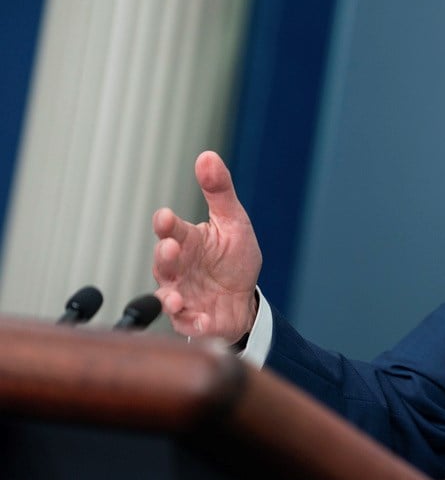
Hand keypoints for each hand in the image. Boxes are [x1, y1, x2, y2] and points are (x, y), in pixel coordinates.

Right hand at [152, 151, 261, 341]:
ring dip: (169, 295)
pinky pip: (187, 323)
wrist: (245, 299)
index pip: (171, 230)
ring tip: (174, 297)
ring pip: (167, 295)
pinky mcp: (191, 320)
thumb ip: (219, 191)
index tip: (165, 217)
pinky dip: (192, 323)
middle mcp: (179, 268)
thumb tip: (207, 156)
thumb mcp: (233, 222)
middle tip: (170, 248)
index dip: (166, 224)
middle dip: (165, 256)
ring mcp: (182, 295)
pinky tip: (202, 320)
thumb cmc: (233, 258)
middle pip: (164, 263)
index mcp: (188, 241)